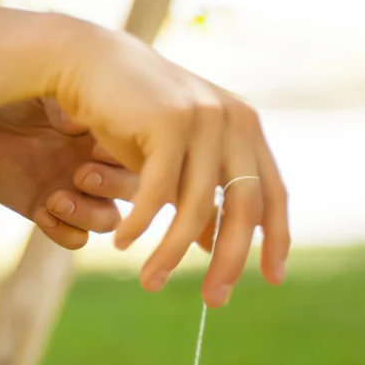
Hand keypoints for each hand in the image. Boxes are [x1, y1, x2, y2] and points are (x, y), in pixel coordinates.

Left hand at [0, 99, 137, 249]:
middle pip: (133, 193)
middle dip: (111, 188)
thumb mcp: (40, 90)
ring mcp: (75, 194)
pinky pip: (75, 238)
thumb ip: (64, 103)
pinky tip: (41, 213)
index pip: (135, 156)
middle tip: (80, 175)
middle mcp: (97, 167)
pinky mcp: (50, 214)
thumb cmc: (10, 96)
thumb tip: (79, 125)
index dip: (122, 158)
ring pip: (109, 221)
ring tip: (56, 199)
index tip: (94, 146)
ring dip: (88, 215)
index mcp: (104, 136)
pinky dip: (63, 231)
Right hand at [49, 22, 288, 304]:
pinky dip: (140, 224)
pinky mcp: (168, 120)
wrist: (89, 62)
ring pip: (197, 206)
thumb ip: (202, 197)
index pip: (273, 194)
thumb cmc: (135, 116)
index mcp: (246, 128)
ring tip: (151, 282)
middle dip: (230, 260)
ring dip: (172, 253)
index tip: (273, 279)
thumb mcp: (179, 160)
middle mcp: (232, 120)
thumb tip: (213, 249)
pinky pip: (158, 192)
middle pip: (244, 207)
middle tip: (216, 302)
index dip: (276, 240)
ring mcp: (203, 117)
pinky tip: (124, 244)